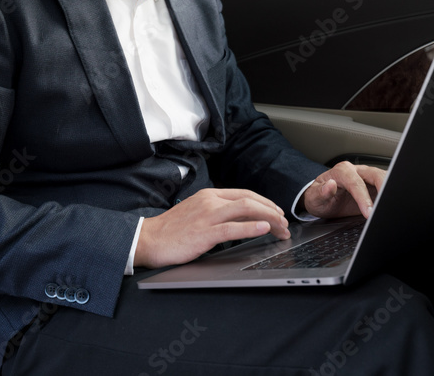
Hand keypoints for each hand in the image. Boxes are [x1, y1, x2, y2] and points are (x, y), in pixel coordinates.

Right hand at [134, 188, 290, 268]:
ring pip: (246, 209)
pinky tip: (264, 229)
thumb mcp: (197, 213)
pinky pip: (233, 228)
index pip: (245, 194)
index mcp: (209, 195)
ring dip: (268, 218)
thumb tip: (240, 219)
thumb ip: (216, 212)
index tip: (276, 213)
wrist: (149, 239)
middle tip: (284, 224)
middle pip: (250, 200)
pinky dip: (252, 227)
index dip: (265, 203)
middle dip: (272, 211)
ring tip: (281, 227)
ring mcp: (208, 215)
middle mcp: (210, 201)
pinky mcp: (204, 232)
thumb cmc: (172, 230)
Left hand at [300, 162, 384, 219]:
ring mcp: (366, 177)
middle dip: (384, 188)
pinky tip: (390, 205)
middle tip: (386, 206)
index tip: (368, 213)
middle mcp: (356, 171)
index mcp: (342, 171)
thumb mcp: (313, 198)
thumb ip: (320, 192)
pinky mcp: (373, 186)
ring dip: (389, 190)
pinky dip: (389, 194)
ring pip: (384, 178)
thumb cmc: (318, 196)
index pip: (356, 183)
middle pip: (375, 175)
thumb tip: (330, 185)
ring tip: (391, 206)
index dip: (363, 198)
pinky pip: (385, 187)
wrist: (320, 197)